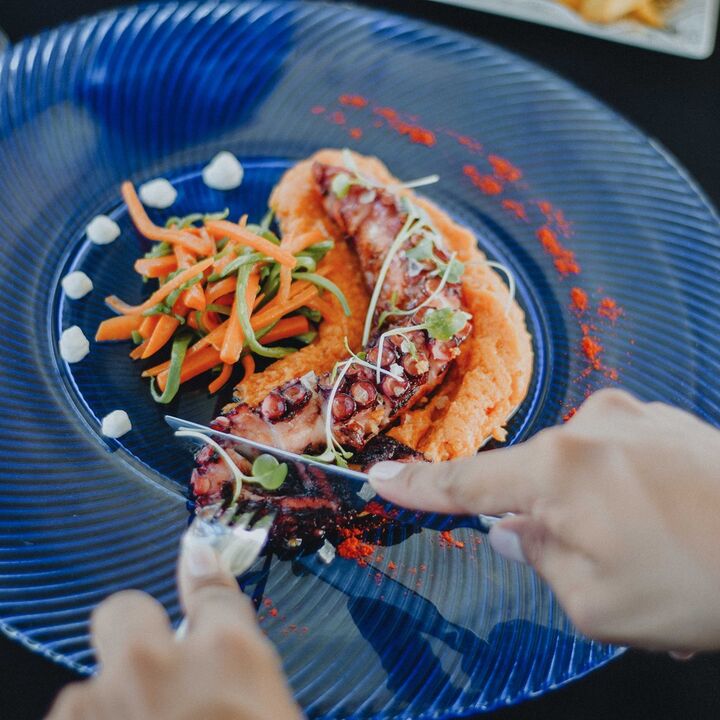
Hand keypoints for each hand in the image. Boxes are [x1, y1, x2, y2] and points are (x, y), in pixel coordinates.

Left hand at [47, 536, 301, 719]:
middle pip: (124, 611)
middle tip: (150, 664)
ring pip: (92, 681)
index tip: (196, 556)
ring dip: (113, 702)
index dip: (203, 577)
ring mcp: (104, 701)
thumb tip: (237, 649)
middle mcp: (159, 665)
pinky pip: (76, 715)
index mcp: (230, 654)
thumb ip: (250, 669)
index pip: (212, 591)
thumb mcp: (276, 708)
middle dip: (135, 628)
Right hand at [368, 389, 719, 652]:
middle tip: (603, 567)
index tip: (379, 478)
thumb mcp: (598, 604)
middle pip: (532, 480)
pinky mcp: (662, 416)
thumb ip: (540, 559)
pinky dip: (628, 492)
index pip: (466, 484)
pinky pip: (618, 455)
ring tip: (652, 552)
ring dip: (595, 509)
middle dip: (548, 521)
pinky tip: (672, 525)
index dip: (418, 487)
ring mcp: (628, 414)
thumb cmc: (698, 584)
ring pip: (579, 469)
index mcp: (557, 471)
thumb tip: (516, 530)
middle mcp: (585, 427)